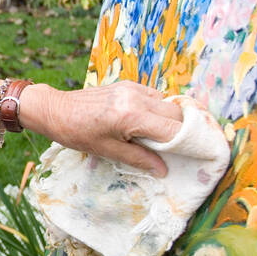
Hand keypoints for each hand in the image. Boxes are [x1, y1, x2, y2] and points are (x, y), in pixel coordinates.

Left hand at [21, 81, 182, 176]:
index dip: (189, 142)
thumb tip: (163, 171)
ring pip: (168, 102)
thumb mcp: (107, 151)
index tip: (201, 153)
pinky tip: (155, 124)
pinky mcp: (128, 84)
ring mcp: (132, 88)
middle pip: (176, 112)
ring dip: (174, 119)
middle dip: (186, 130)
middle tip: (190, 147)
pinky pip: (155, 96)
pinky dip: (161, 109)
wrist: (55, 109)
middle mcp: (136, 97)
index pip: (173, 129)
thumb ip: (138, 159)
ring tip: (173, 138)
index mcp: (131, 115)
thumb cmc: (77, 133)